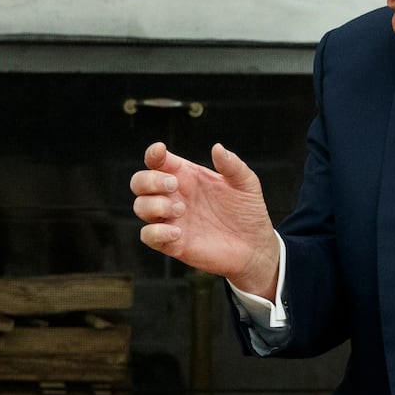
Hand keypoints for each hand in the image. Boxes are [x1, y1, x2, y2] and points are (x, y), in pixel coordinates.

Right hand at [130, 142, 278, 297]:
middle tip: (175, 186)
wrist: (255, 247)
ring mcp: (171, 220)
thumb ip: (232, 165)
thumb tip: (217, 148)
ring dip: (154, 205)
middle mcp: (174, 196)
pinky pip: (148, 236)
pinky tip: (179, 232)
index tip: (161, 151)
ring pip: (140, 207)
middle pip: (139, 182)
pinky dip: (156, 232)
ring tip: (182, 209)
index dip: (152, 154)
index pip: (157, 161)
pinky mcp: (172, 243)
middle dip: (149, 180)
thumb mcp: (246, 184)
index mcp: (187, 176)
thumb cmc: (248, 212)